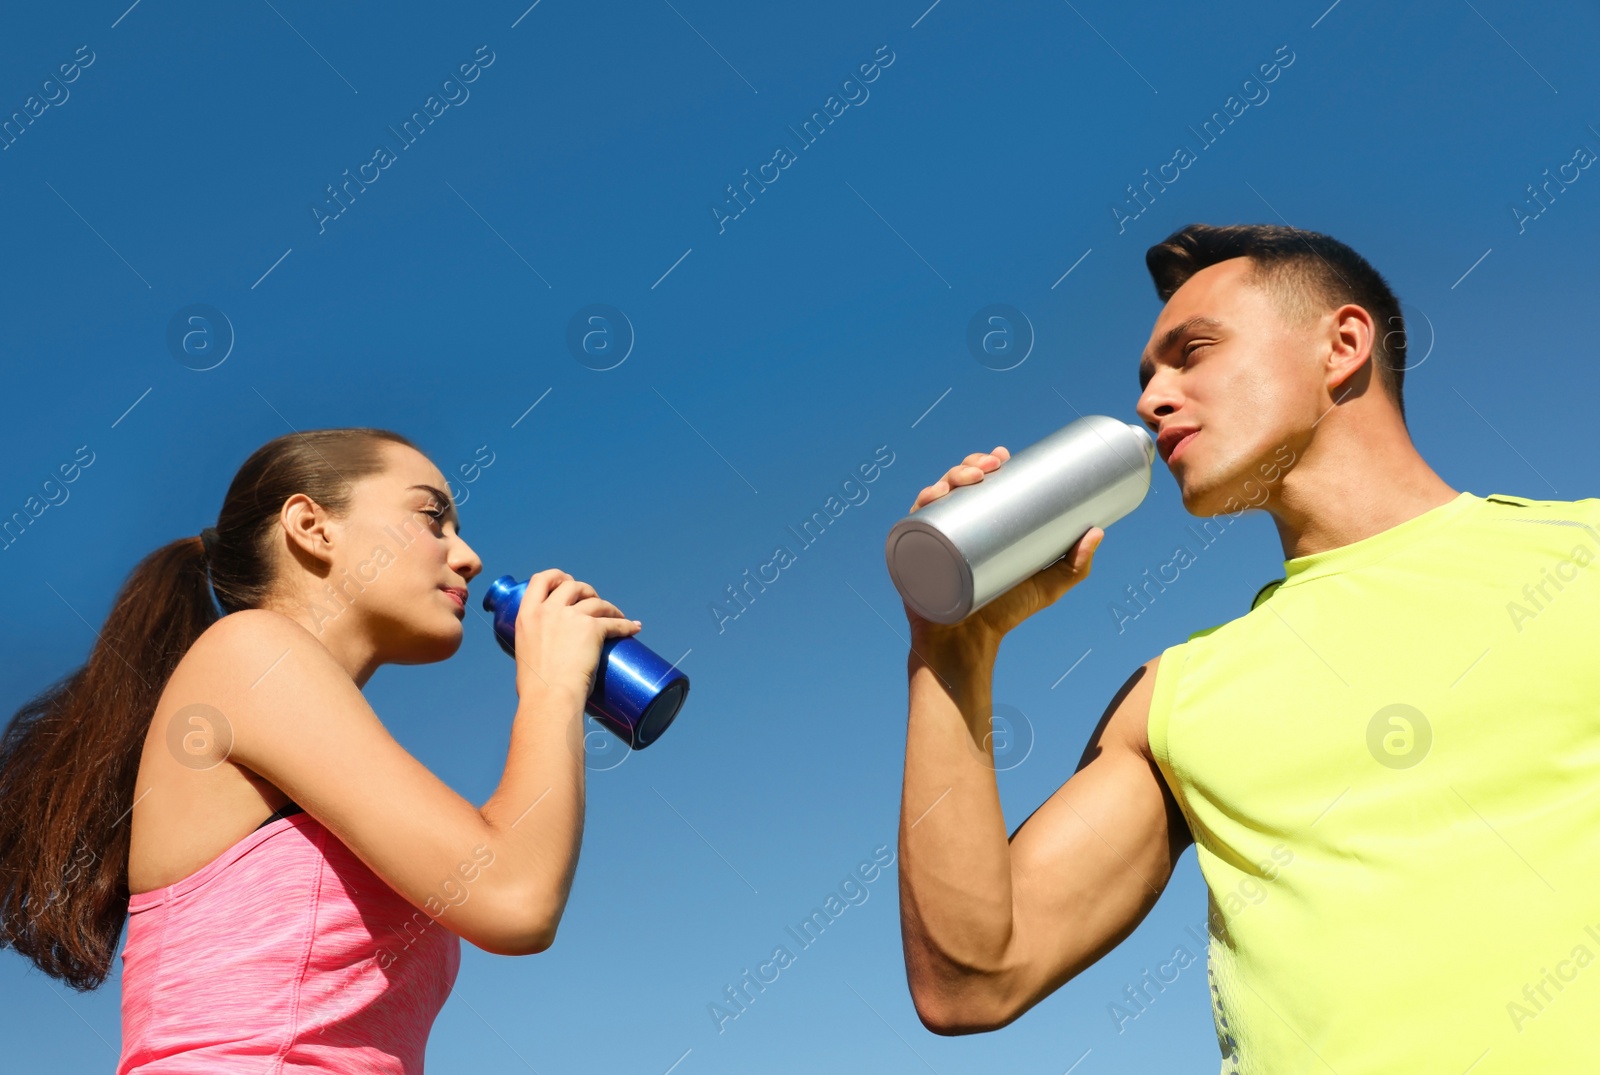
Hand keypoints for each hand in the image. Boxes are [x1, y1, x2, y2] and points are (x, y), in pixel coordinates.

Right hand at [511, 568, 641, 700]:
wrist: (549, 697)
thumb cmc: (536, 688)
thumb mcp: (526, 654)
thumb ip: (535, 645)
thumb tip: (546, 656)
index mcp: (527, 615)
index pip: (541, 580)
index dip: (556, 576)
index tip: (566, 581)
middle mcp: (548, 610)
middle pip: (572, 585)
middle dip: (586, 590)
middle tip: (594, 601)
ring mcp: (571, 617)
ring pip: (596, 601)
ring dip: (609, 607)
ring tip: (616, 615)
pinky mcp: (592, 628)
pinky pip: (615, 622)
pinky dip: (626, 625)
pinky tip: (633, 628)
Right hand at [904, 446, 1103, 648]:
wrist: (971, 645)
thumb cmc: (1005, 613)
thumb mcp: (1047, 585)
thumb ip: (1075, 563)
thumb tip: (1098, 531)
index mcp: (978, 527)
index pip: (977, 486)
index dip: (986, 463)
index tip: (1003, 456)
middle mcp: (953, 529)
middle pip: (955, 485)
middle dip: (969, 465)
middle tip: (991, 467)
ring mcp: (934, 541)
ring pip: (935, 497)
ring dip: (948, 478)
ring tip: (970, 479)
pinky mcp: (918, 558)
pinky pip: (913, 526)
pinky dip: (921, 505)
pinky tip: (933, 496)